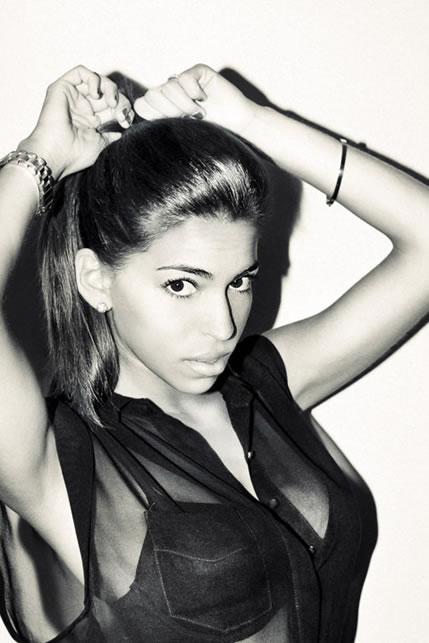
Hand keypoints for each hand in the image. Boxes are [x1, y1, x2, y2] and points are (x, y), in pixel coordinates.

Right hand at [18, 65, 133, 178]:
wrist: (56, 154)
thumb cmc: (74, 154)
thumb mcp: (98, 144)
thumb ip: (108, 136)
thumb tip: (119, 133)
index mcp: (90, 120)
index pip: (111, 107)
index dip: (123, 110)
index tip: (127, 121)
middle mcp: (82, 107)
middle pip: (107, 93)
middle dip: (120, 101)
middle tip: (122, 114)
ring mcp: (72, 96)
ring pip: (96, 80)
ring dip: (110, 89)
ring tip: (112, 103)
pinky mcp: (62, 87)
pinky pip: (80, 72)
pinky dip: (93, 79)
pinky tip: (96, 94)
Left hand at [134, 63, 257, 136]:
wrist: (235, 125)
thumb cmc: (210, 132)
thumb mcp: (181, 132)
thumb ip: (161, 124)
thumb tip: (138, 118)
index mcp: (162, 107)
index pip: (142, 105)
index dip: (155, 115)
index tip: (173, 124)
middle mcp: (170, 91)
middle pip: (153, 95)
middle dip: (170, 111)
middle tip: (188, 118)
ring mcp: (183, 79)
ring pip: (169, 87)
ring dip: (185, 104)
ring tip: (199, 112)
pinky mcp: (197, 71)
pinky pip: (185, 78)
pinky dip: (194, 93)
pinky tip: (204, 98)